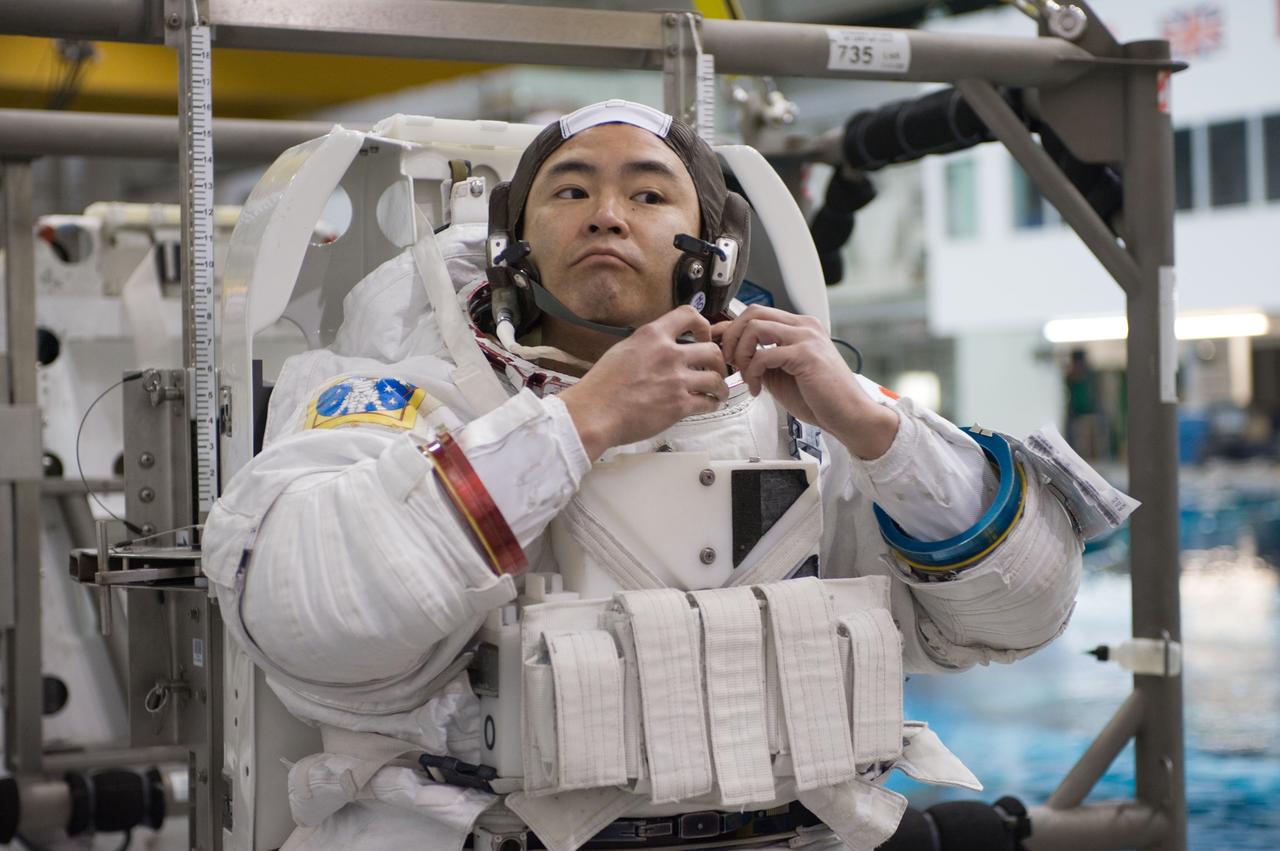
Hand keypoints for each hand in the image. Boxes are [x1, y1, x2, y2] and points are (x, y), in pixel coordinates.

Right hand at [559, 306, 727, 458]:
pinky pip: (708, 402)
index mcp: (652, 335)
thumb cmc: (601, 385)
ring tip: (718, 392)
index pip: (689, 315)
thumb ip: (647, 345)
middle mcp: (669, 353)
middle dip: (719, 362)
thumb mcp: (622, 350)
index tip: (704, 338)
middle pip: (713, 350)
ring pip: (716, 378)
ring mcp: (676, 380)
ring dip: (721, 386)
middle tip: (715, 371)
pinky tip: (709, 405)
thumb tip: (660, 347)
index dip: (704, 326)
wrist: (594, 413)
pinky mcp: (679, 405)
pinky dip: (712, 404)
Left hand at [712, 304, 897, 459]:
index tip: (723, 349)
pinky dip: (753, 373)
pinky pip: (764, 354)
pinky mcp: (806, 354)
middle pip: (753, 312)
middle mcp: (804, 326)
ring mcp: (806, 337)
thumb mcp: (781, 374)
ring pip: (755, 327)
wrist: (849, 416)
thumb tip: (733, 353)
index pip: (757, 314)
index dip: (733, 330)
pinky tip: (758, 389)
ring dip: (741, 353)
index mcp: (800, 327)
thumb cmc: (820, 398)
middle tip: (731, 361)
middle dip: (732, 336)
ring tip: (746, 375)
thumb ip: (761, 360)